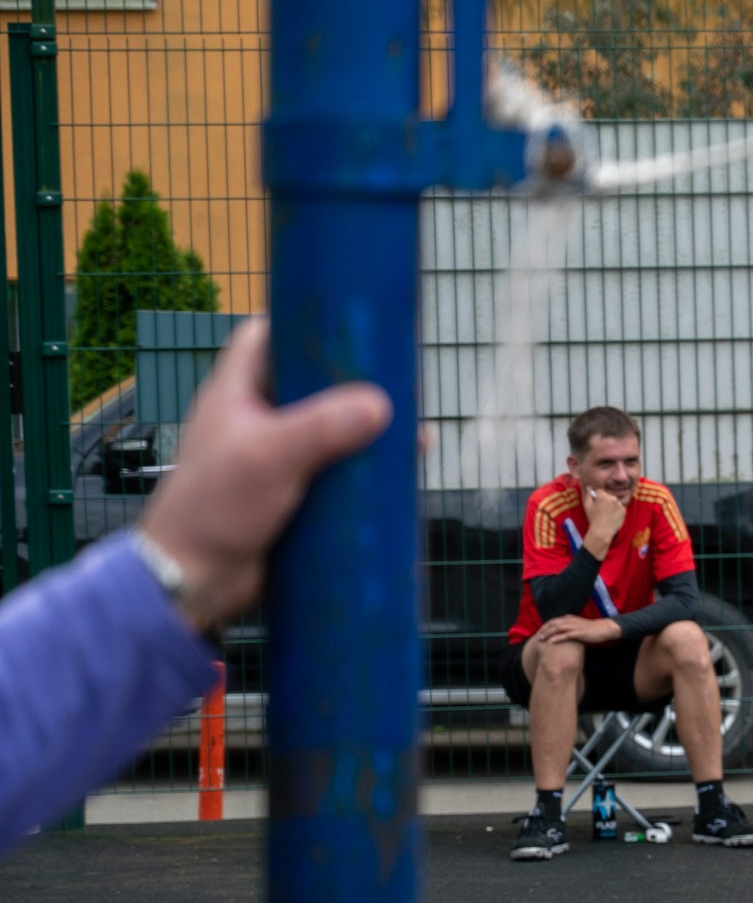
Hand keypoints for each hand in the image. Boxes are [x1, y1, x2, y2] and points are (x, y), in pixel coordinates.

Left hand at [135, 317, 392, 630]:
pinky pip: (334, 474)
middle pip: (308, 385)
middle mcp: (254, 421)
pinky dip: (363, 473)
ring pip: (328, 432)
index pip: (263, 338)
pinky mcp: (291, 496)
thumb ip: (323, 427)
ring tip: (412, 431)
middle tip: (397, 378)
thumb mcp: (269, 457)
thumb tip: (381, 405)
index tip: (347, 322)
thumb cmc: (215, 507)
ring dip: (366, 432)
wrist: (192, 580)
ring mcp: (273, 460)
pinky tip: (396, 476)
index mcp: (234, 395)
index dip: (300, 322)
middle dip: (351, 382)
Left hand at [533, 614, 620, 644]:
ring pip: (557, 629)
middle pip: (552, 624)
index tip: (539, 633)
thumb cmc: (590, 629)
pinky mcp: (578, 633)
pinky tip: (552, 642)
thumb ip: (568, 627)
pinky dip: (558, 638)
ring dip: (548, 634)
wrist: (603, 629)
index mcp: (569, 618)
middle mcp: (570, 621)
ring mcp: (574, 627)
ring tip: (541, 639)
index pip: (553, 621)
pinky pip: (566, 635)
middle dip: (544, 630)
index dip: (545, 626)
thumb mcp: (577, 626)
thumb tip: (560, 633)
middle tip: (537, 637)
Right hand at [581, 485, 628, 553]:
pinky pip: (620, 507)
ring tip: (607, 514)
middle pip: (609, 496)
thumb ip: (588, 495)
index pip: (600, 491)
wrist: (602, 531)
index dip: (598, 496)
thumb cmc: (593, 518)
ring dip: (612, 505)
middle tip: (602, 509)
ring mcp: (619, 504)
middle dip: (605, 500)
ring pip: (615, 501)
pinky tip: (612, 516)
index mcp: (602, 496)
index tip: (597, 502)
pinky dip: (617, 510)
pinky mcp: (624, 510)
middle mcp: (612, 498)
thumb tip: (589, 487)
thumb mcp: (587, 506)